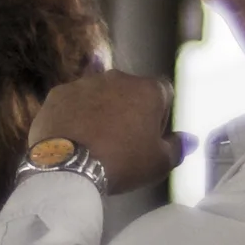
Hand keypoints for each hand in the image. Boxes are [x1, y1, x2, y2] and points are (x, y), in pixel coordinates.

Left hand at [26, 71, 184, 193]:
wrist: (70, 167)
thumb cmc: (123, 162)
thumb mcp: (159, 163)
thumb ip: (177, 147)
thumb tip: (187, 139)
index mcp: (147, 89)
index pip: (163, 93)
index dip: (160, 114)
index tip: (151, 136)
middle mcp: (116, 77)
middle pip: (129, 91)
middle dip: (129, 110)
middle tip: (122, 140)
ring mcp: (84, 83)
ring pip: (99, 94)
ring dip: (100, 110)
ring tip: (94, 140)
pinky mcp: (57, 93)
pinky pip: (72, 102)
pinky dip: (74, 115)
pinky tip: (72, 137)